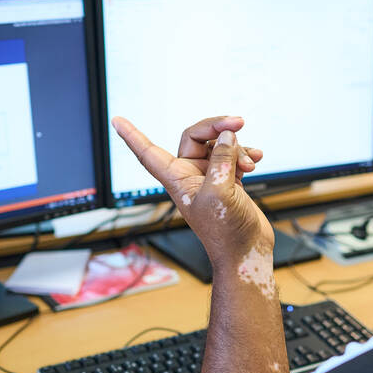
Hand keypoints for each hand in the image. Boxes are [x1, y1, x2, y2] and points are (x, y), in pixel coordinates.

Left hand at [111, 115, 273, 266]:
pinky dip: (245, 155)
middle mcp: (190, 176)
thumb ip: (221, 160)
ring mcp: (210, 178)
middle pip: (196, 137)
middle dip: (217, 128)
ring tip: (249, 162)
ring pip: (219, 146)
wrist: (246, 252)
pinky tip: (255, 160)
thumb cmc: (225, 233)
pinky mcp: (228, 181)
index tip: (117, 120)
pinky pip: (233, 157)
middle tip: (238, 123)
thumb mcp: (219, 192)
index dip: (132, 136)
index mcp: (177, 180)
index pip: (148, 152)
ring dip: (237, 147)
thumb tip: (227, 137)